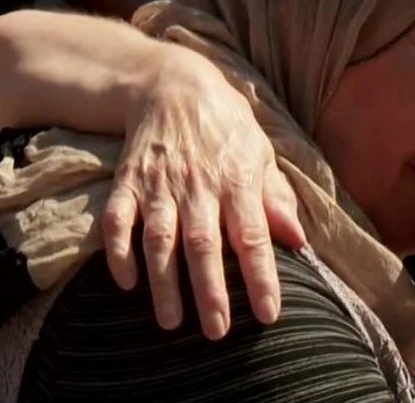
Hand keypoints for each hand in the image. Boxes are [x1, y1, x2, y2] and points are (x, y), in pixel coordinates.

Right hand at [102, 48, 305, 339]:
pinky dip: (118, 252)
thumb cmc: (227, 125)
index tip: (268, 314)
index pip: (253, 236)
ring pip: (160, 239)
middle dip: (210, 291)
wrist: (174, 83)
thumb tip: (297, 239)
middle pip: (204, 245)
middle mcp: (199, 186)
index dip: (261, 276)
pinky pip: (117, 220)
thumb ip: (277, 198)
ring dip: (163, 283)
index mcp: (238, 181)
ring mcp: (160, 183)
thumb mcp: (262, 152)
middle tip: (216, 332)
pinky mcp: (128, 180)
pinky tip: (126, 282)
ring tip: (170, 322)